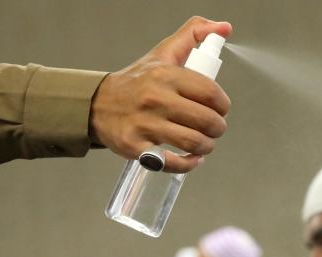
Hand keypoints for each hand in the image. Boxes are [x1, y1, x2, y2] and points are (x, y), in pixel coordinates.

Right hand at [89, 16, 232, 172]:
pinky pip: (172, 162)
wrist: (97, 104)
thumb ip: (193, 35)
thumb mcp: (163, 53)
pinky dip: (188, 164)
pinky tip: (191, 158)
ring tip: (203, 143)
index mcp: (165, 75)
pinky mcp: (136, 147)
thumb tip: (224, 27)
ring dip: (206, 147)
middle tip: (212, 128)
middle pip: (208, 122)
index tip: (219, 109)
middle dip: (217, 128)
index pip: (212, 94)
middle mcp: (155, 99)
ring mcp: (145, 124)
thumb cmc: (138, 81)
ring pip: (194, 143)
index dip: (223, 105)